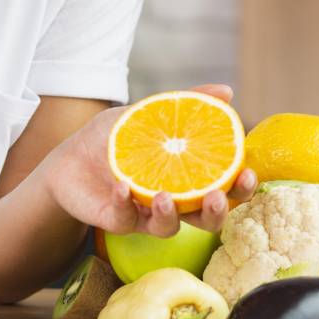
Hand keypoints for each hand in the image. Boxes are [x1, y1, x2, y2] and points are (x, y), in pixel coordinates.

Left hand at [44, 84, 257, 237]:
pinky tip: (122, 187)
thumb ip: (186, 104)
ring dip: (170, 214)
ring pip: (169, 227)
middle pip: (207, 219)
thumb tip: (227, 91)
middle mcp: (173, 201)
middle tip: (217, 196)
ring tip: (163, 196)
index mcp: (188, 178)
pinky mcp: (117, 220)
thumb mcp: (149, 113)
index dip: (241, 187)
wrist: (70, 156)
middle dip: (217, 212)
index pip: (224, 188)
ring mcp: (145, 214)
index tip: (248, 173)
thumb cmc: (115, 138)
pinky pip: (125, 219)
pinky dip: (125, 203)